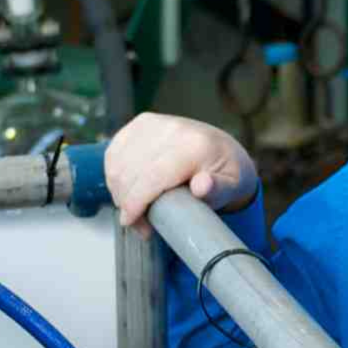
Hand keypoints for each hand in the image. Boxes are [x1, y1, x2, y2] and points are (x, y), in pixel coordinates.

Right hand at [104, 113, 258, 235]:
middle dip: (127, 203)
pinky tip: (126, 190)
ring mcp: (154, 123)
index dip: (136, 201)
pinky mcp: (141, 123)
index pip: (153, 175)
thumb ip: (219, 190)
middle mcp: (173, 129)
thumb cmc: (226, 174)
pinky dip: (114, 175)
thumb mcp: (233, 187)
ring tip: (135, 209)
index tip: (130, 221)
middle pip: (132, 171)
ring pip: (119, 163)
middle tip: (140, 224)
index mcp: (195, 145)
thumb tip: (202, 185)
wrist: (223, 150)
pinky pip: (114, 152)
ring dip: (119, 191)